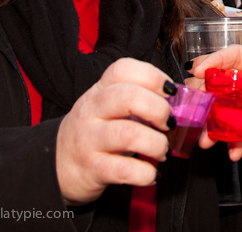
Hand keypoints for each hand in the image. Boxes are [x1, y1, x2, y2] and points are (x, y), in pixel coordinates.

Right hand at [56, 58, 174, 205]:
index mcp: (100, 89)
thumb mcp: (111, 107)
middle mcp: (92, 110)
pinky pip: (124, 170)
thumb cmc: (97, 131)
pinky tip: (150, 172)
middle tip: (170, 122)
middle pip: (127, 96)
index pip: (123, 69)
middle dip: (158, 108)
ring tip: (162, 150)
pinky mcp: (92, 168)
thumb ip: (141, 100)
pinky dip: (145, 173)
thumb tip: (182, 103)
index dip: (153, 76)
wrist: (59, 164)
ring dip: (156, 143)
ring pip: (127, 134)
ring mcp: (89, 139)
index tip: (171, 92)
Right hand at [191, 45, 241, 202]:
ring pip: (225, 106)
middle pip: (227, 79)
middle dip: (208, 92)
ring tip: (207, 138)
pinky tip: (232, 152)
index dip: (219, 59)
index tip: (199, 69)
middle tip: (195, 106)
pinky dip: (227, 141)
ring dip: (213, 122)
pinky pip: (232, 130)